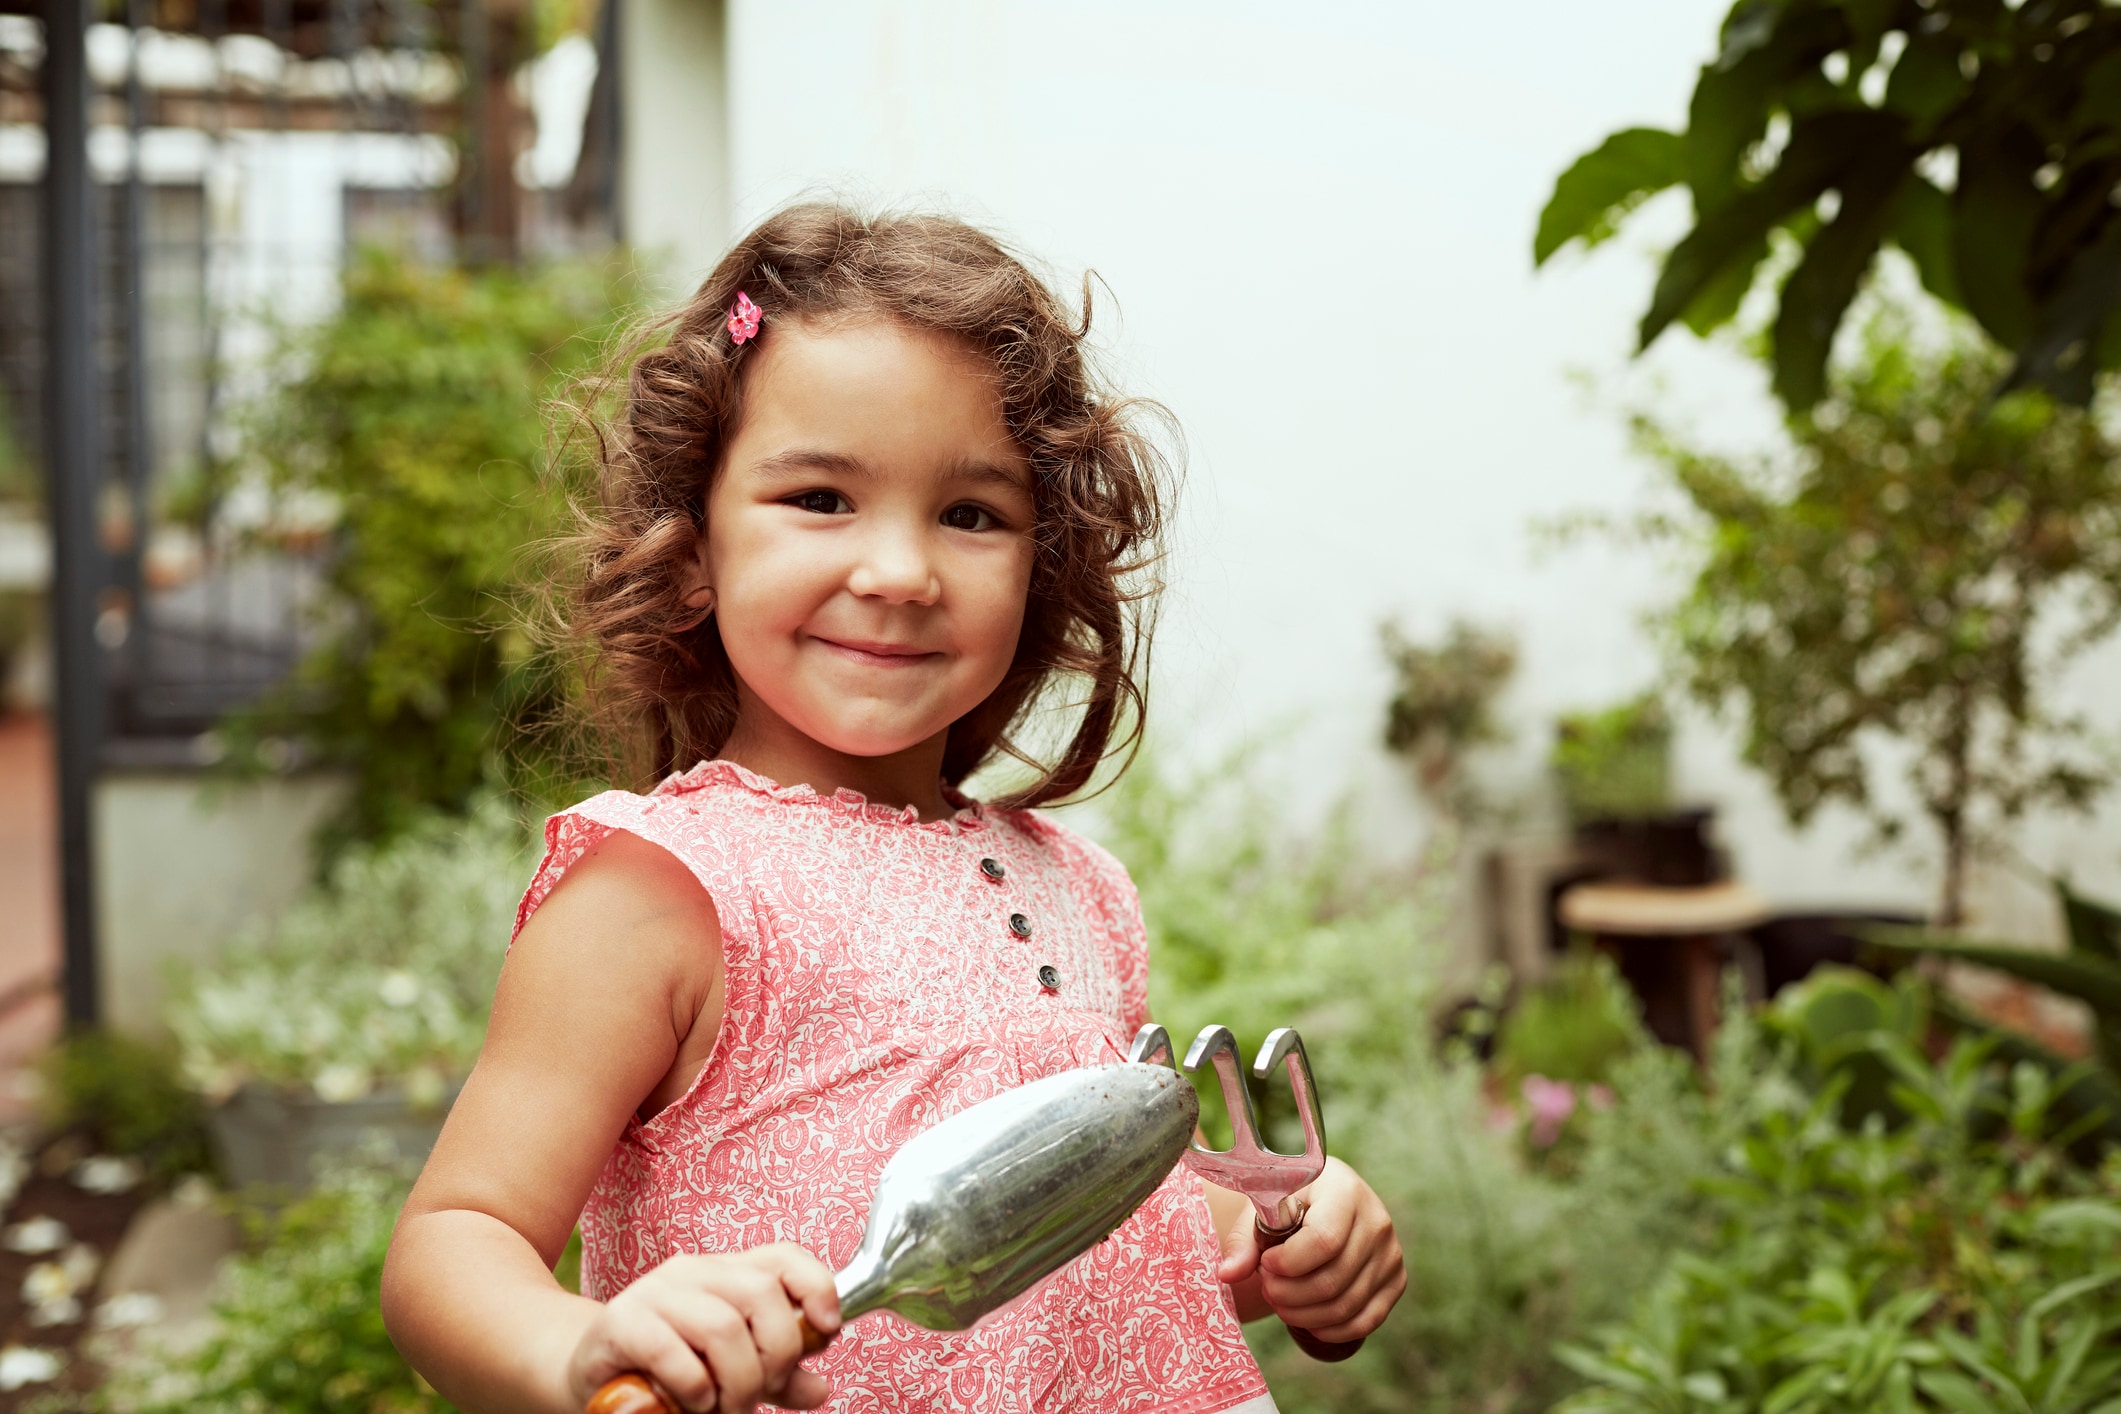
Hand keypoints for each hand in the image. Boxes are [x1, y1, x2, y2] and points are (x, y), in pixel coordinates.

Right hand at [565, 1245, 839, 1413]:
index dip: (816, 1287)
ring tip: (725, 1408)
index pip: (784, 1257)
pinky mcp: (620, 1322)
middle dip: (776, 1355)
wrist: (590, 1375)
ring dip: (736, 1383)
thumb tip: (820, 1388)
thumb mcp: (731, 1371)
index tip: (827, 1331)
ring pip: (722, 1326)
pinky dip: (693, 1386)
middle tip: (761, 1395)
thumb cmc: (668, 1370)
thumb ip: (776, 1376)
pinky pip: (669, 1349)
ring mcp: (654, 1292)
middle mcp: (692, 1272)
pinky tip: (694, 1403)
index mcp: (726, 1273)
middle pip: (761, 1294)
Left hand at [1216, 1158, 1403, 1342]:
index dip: (1288, 1263)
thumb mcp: (1262, 1210)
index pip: (1323, 1239)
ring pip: (1347, 1304)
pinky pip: (1367, 1320)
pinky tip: (1308, 1321)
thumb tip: (1228, 1274)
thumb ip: (1244, 1241)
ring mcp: (1391, 1252)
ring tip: (1280, 1303)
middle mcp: (1376, 1220)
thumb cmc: (1287, 1204)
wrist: (1320, 1202)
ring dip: (1305, 1315)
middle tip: (1267, 1289)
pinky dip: (1333, 1330)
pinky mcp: (1396, 1280)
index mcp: (1344, 1189)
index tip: (1265, 1264)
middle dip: (1290, 1294)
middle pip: (1333, 1278)